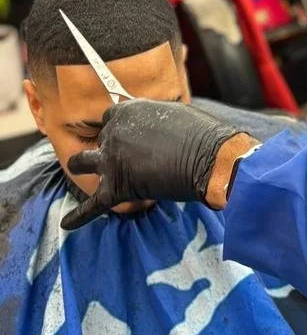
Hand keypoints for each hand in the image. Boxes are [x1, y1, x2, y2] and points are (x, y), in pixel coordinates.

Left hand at [60, 100, 255, 230]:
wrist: (211, 159)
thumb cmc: (202, 135)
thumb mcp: (176, 114)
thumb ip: (155, 120)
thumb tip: (153, 129)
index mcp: (129, 111)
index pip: (111, 117)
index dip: (118, 128)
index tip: (125, 135)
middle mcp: (114, 132)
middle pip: (100, 139)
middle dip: (108, 147)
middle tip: (121, 157)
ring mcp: (112, 160)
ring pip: (82, 163)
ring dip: (80, 167)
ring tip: (78, 170)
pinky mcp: (117, 188)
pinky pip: (92, 205)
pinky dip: (78, 216)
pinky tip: (67, 223)